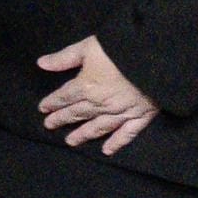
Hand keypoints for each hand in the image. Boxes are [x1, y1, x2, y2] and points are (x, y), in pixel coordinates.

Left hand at [34, 34, 158, 152]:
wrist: (156, 57)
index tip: (43, 109)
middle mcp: (100, 104)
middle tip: (49, 126)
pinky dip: (116, 143)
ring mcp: (121, 112)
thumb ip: (65, 58)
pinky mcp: (141, 116)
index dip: (52, 103)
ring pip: (98, 127)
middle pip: (78, 113)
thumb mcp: (88, 47)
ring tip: (71, 142)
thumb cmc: (120, 48)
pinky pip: (127, 134)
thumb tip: (41, 64)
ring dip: (83, 135)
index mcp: (86, 86)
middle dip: (62, 120)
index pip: (64, 97)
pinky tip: (107, 151)